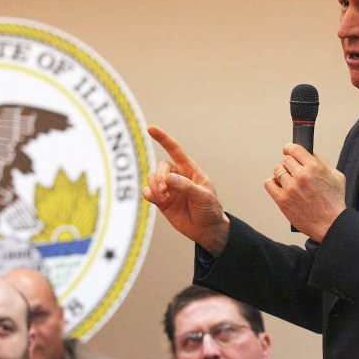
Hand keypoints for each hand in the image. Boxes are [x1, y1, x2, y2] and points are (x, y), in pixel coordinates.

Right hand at [142, 125, 229, 253]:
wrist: (207, 230)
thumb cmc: (210, 209)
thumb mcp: (204, 197)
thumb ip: (187, 186)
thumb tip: (168, 179)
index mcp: (190, 170)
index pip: (175, 150)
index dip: (163, 139)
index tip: (151, 129)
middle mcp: (177, 176)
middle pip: (161, 167)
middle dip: (159, 176)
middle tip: (164, 189)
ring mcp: (168, 188)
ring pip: (152, 178)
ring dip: (154, 186)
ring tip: (163, 197)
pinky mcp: (161, 201)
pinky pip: (148, 192)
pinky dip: (149, 194)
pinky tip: (157, 199)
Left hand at [265, 143, 346, 241]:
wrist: (331, 224)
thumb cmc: (335, 201)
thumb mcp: (337, 176)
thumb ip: (322, 162)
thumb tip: (308, 152)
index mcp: (314, 167)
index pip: (294, 148)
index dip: (289, 148)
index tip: (288, 150)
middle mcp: (301, 175)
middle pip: (285, 159)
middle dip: (289, 164)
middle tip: (293, 171)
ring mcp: (290, 188)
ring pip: (277, 170)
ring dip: (282, 174)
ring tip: (289, 181)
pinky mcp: (282, 200)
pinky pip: (269, 183)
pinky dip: (273, 183)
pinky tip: (281, 187)